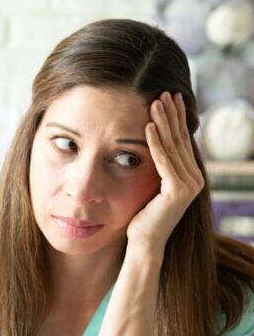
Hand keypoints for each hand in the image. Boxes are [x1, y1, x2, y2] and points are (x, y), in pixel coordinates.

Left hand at [127, 92, 203, 250]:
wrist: (144, 244)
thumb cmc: (142, 218)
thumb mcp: (151, 186)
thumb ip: (157, 168)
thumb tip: (150, 145)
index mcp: (190, 176)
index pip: (181, 141)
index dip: (175, 119)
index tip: (168, 98)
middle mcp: (194, 178)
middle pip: (180, 140)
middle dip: (171, 115)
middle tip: (164, 92)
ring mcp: (189, 185)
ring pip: (172, 147)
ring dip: (163, 122)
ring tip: (155, 102)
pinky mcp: (177, 191)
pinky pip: (163, 161)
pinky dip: (155, 143)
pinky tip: (148, 126)